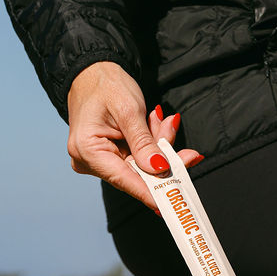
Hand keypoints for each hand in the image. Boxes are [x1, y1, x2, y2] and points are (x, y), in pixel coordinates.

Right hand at [67, 61, 202, 209]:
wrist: (92, 71)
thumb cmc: (105, 84)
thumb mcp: (128, 110)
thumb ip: (144, 142)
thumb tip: (158, 168)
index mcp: (86, 149)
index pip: (123, 179)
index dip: (149, 192)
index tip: (170, 205)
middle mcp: (88, 160)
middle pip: (134, 174)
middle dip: (163, 161)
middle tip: (189, 154)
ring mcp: (97, 159)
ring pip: (138, 166)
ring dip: (158, 148)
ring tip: (167, 124)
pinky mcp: (107, 155)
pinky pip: (135, 158)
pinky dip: (151, 145)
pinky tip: (158, 126)